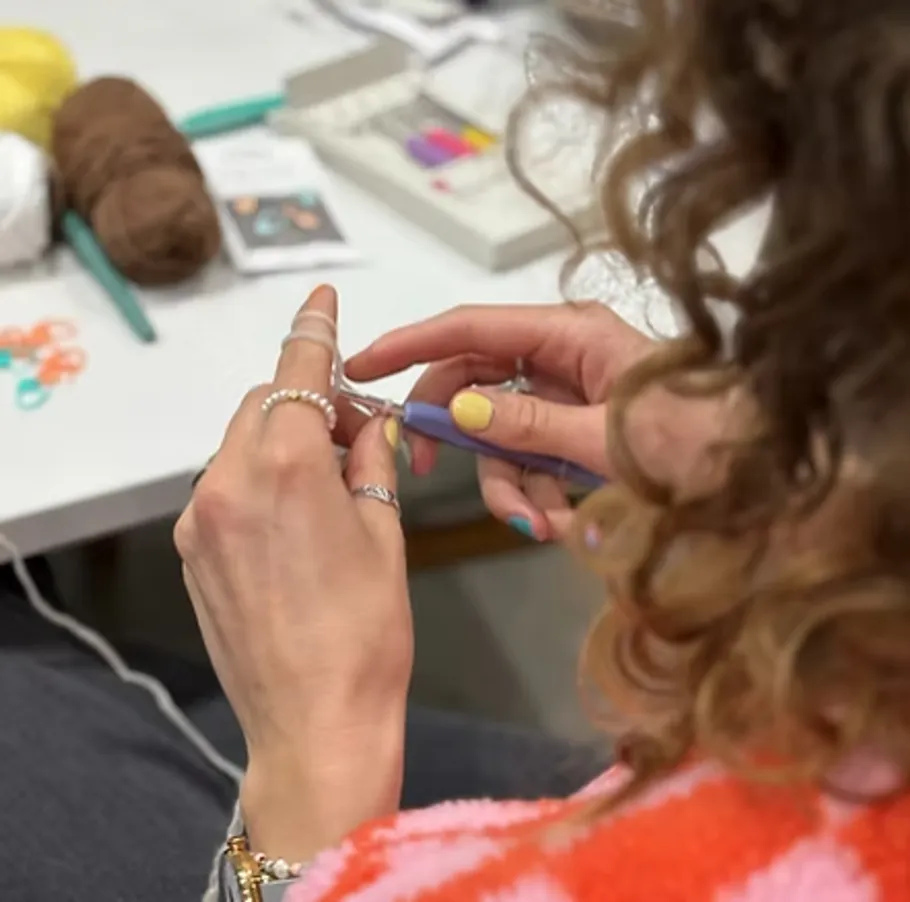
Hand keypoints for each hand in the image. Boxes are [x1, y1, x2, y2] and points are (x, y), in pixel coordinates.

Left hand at [174, 285, 409, 861]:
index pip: (298, 373)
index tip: (321, 300)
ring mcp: (200, 517)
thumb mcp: (385, 533)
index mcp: (286, 466)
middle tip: (360, 436)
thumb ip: (372, 463)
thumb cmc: (366, 633)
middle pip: (263, 404)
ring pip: (241, 444)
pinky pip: (224, 486)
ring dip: (282, 442)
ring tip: (331, 486)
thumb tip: (370, 427)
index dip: (315, 331)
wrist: (314, 722)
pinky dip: (257, 478)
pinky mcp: (191, 551)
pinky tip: (294, 520)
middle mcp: (228, 480)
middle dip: (309, 403)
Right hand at [347, 302, 714, 540]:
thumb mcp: (607, 435)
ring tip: (542, 525)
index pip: (472, 328)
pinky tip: (565, 525)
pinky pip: (534, 460)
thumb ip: (528, 422)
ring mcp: (572, 398)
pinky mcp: (580, 436)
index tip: (360, 365)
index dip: (412, 343)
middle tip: (432, 468)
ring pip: (503, 434)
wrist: (767, 481)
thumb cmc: (700, 441)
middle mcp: (565, 358)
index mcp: (570, 334)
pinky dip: (539, 494)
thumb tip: (457, 408)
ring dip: (511, 483)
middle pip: (478, 384)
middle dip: (461, 435)